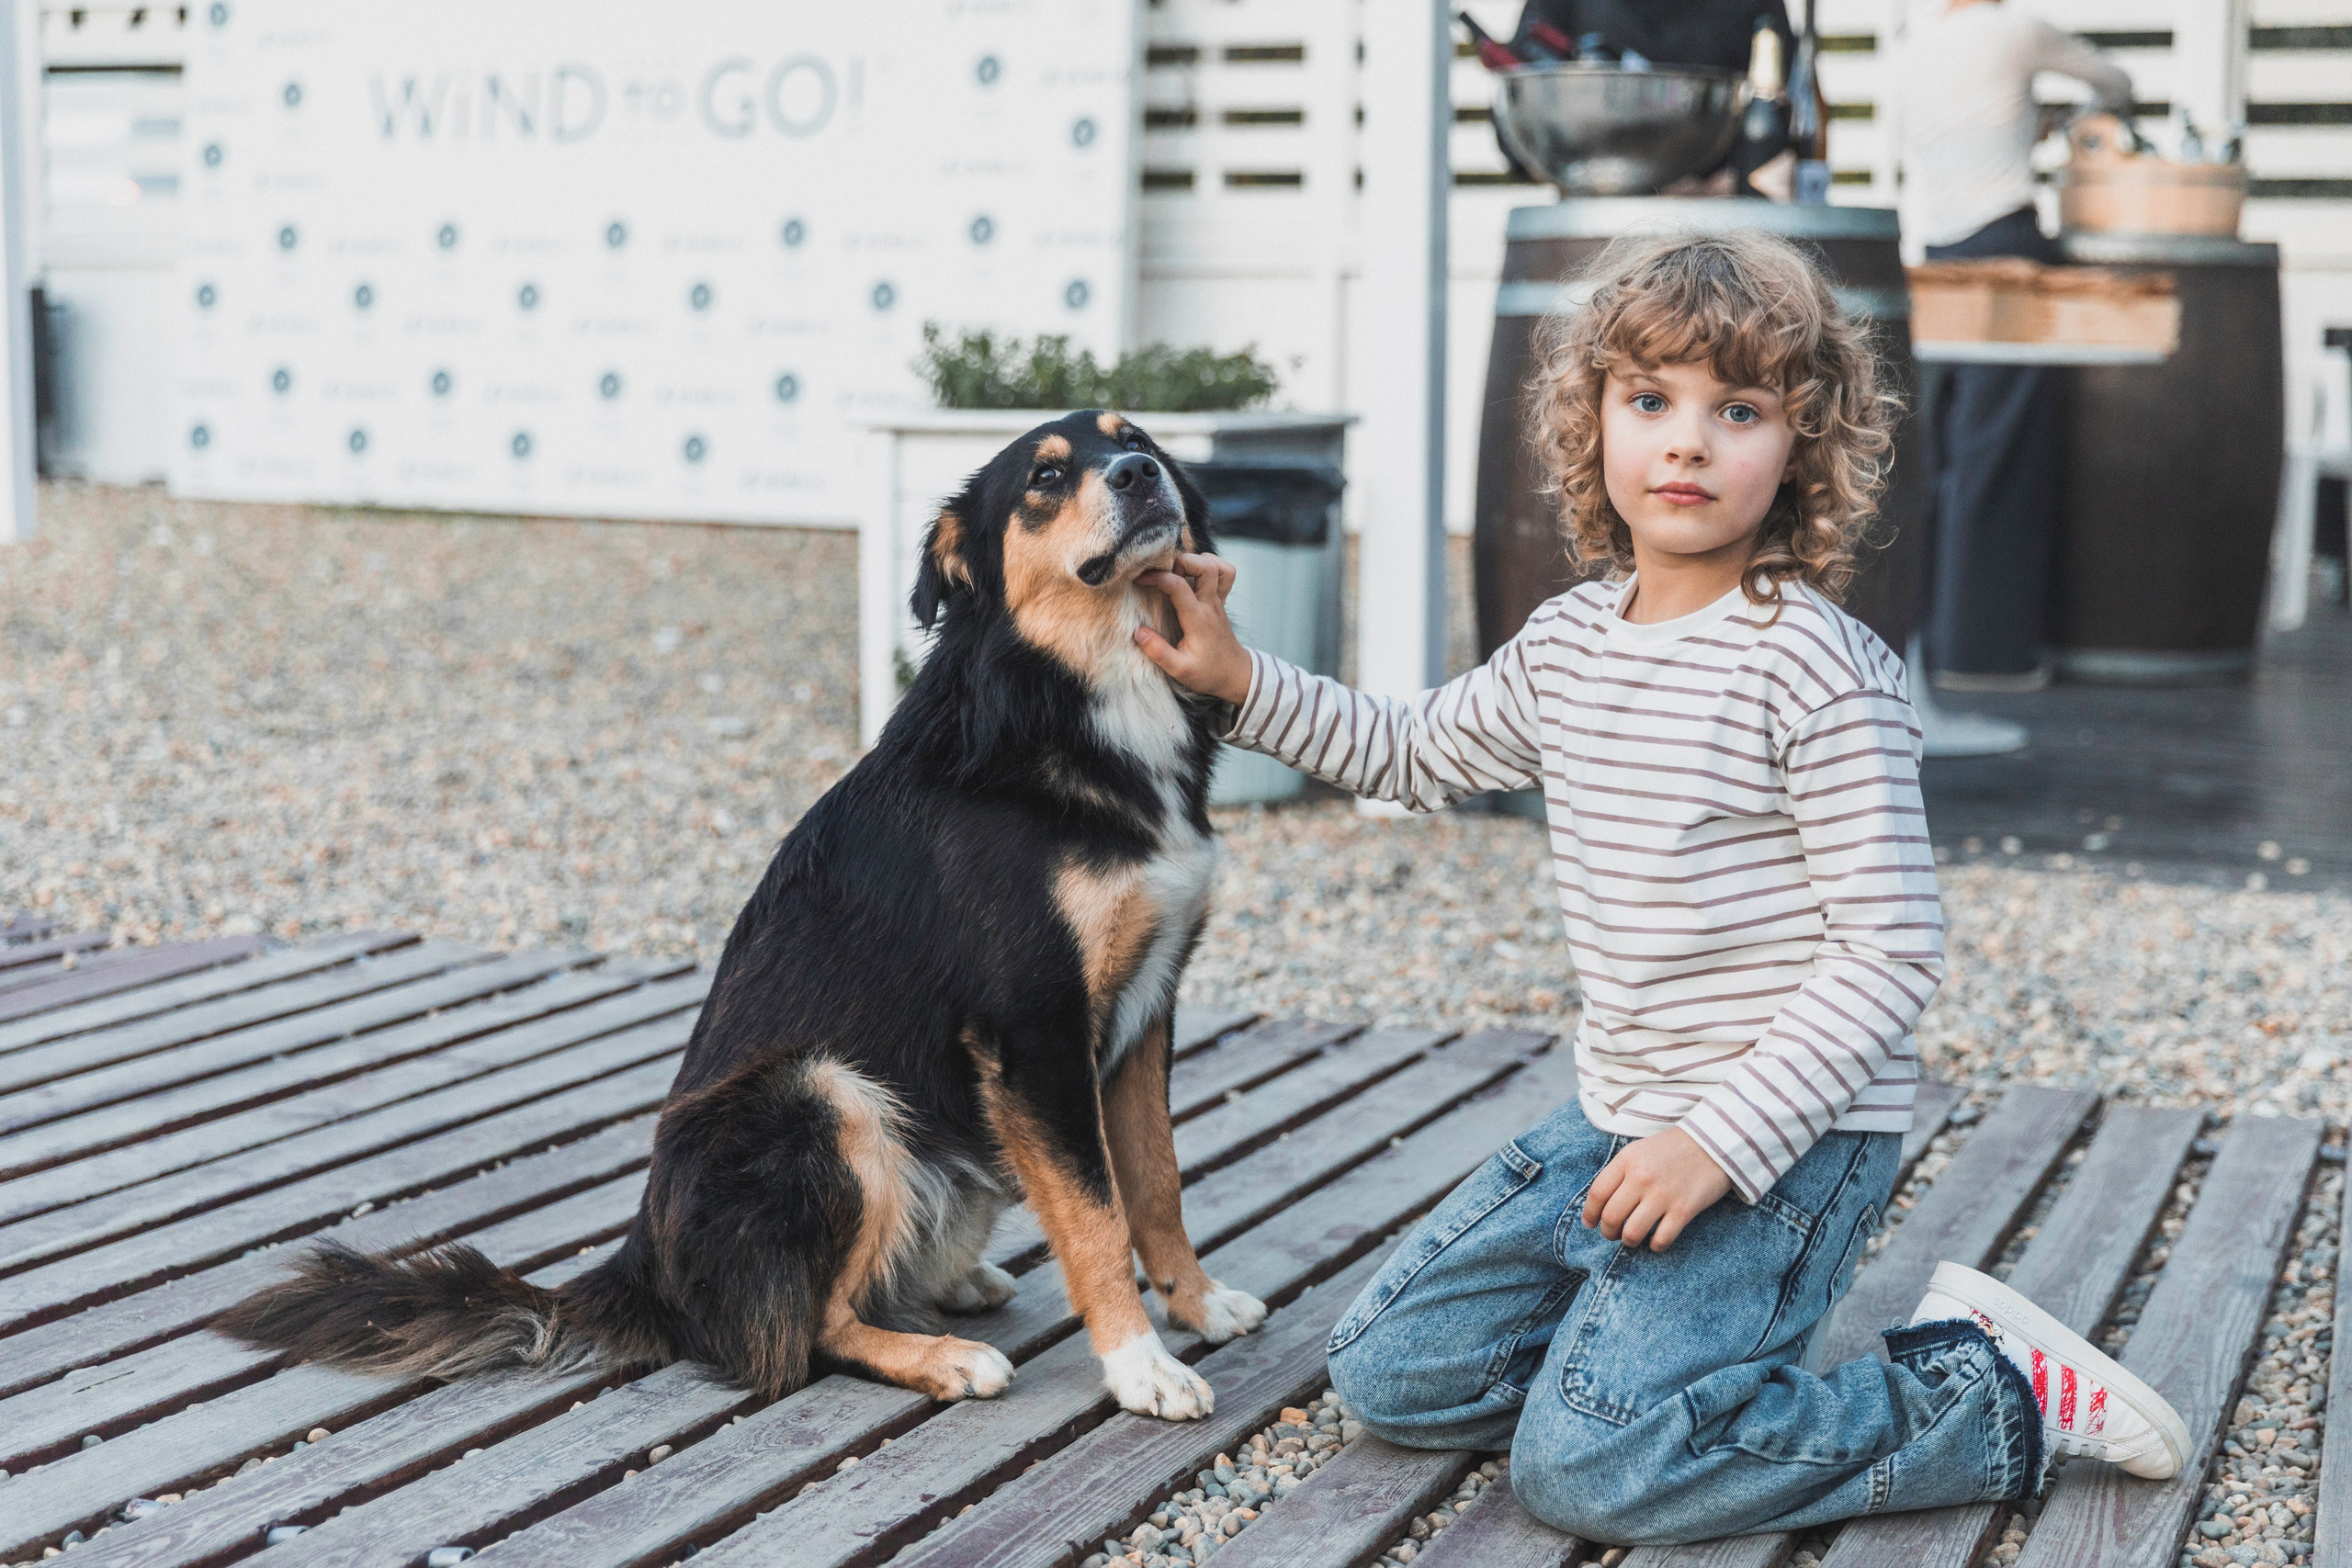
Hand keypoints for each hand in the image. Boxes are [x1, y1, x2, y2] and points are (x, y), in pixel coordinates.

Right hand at [1133, 552, 1253, 705]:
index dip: (1157, 577)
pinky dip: (1211, 565)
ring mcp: (1218, 600)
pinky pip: (1225, 573)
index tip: (1139, 580)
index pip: (1178, 585)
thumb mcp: (1180, 670)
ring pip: (1216, 565)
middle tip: (1162, 573)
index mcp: (1198, 619)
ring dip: (1195, 561)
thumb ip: (1158, 652)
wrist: (1235, 675)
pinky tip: (1194, 574)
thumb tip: (1138, 632)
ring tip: (1177, 572)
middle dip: (1179, 560)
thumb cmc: (1208, 673)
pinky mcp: (1221, 600)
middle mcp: (1210, 604)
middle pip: (1204, 566)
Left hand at [1581, 1126, 1734, 1251]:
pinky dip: (1655, 1246)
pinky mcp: (1684, 1209)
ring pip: (1632, 1233)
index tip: (1590, 1223)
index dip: (1590, 1213)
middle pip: (1611, 1216)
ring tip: (1632, 1239)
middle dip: (1608, 1232)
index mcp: (1627, 1160)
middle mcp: (1641, 1177)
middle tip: (1611, 1234)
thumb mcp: (1640, 1150)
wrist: (1715, 1142)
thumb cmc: (1674, 1148)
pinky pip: (1661, 1239)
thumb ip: (1621, 1171)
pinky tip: (1656, 1242)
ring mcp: (1662, 1194)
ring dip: (1628, 1241)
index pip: (1597, 1193)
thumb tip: (1603, 1201)